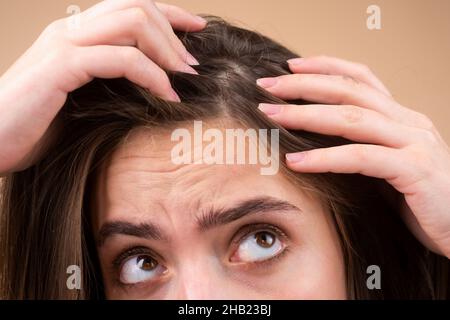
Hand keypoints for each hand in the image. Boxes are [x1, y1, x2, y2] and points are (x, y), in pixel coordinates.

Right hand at [0, 0, 205, 174]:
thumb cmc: (35, 125)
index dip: (169, 13)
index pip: (131, 5)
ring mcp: (65, 43)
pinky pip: (122, 59)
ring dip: (168, 50)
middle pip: (138, 5)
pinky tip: (167, 95)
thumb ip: (110, 83)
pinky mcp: (62, 66)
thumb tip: (153, 88)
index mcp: (77, 33)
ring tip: (186, 78)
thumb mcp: (81, 97)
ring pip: (133, 22)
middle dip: (174, 32)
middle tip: (193, 64)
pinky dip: (152, 75)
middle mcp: (71, 29)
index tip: (197, 30)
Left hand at [257, 55, 449, 258]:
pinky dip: (325, 158)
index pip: (360, 78)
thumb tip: (314, 144)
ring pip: (353, 118)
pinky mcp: (415, 171)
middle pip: (350, 91)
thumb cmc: (421, 199)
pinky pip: (362, 158)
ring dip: (306, 114)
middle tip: (266, 85)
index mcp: (401, 117)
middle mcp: (409, 122)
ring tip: (271, 115)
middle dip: (304, 85)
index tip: (289, 66)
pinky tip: (296, 161)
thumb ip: (362, 148)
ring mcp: (415, 143)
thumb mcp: (387, 166)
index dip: (325, 67)